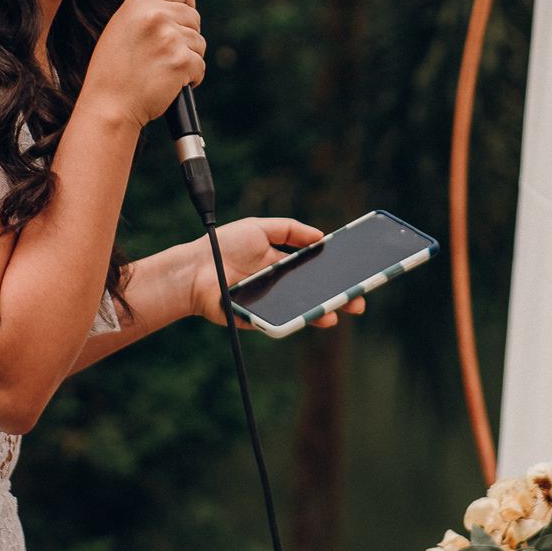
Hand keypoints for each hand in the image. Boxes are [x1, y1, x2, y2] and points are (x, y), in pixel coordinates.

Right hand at [84, 0, 205, 131]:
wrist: (108, 105)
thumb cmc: (112, 72)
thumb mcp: (122, 28)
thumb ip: (147, 13)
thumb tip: (178, 8)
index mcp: (138, 2)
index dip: (186, 2)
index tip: (184, 16)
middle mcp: (155, 15)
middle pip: (194, 17)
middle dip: (187, 36)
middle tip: (165, 55)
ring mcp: (170, 37)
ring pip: (199, 43)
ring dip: (188, 58)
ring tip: (162, 70)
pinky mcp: (181, 60)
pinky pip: (200, 65)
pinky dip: (191, 78)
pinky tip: (170, 84)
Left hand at [185, 217, 366, 328]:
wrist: (194, 269)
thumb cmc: (222, 246)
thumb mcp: (259, 228)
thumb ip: (289, 229)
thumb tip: (321, 236)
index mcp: (282, 264)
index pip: (316, 271)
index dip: (336, 274)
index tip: (357, 274)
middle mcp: (280, 286)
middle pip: (315, 294)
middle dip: (339, 298)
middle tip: (358, 302)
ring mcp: (271, 305)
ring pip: (303, 312)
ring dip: (322, 313)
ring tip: (337, 312)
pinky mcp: (259, 320)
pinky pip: (282, 323)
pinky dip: (298, 322)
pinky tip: (313, 318)